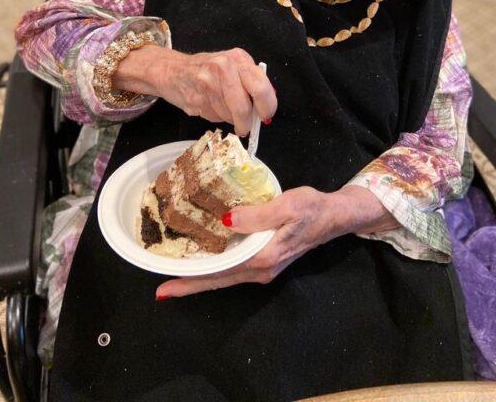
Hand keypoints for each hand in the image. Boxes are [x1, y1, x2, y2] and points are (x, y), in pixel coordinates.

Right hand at [114, 44, 276, 134]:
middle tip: (246, 127)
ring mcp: (208, 82)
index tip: (266, 116)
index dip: (267, 107)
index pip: (261, 87)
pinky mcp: (196, 97)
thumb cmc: (207, 70)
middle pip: (244, 106)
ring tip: (221, 108)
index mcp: (239, 58)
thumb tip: (265, 109)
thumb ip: (250, 83)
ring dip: (229, 119)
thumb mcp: (232, 66)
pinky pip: (214, 117)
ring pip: (229, 114)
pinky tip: (208, 105)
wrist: (172, 70)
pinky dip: (215, 117)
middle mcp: (224, 66)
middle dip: (247, 122)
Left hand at [155, 185, 398, 298]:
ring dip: (201, 278)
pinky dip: (215, 269)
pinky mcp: (265, 260)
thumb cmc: (311, 208)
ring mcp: (263, 268)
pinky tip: (204, 263)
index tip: (165, 285)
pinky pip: (233, 269)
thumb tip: (226, 221)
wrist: (334, 216)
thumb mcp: (287, 205)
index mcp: (262, 257)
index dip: (191, 278)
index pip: (219, 272)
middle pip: (218, 280)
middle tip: (161, 289)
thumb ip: (257, 215)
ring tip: (175, 276)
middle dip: (190, 285)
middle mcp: (260, 269)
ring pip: (225, 277)